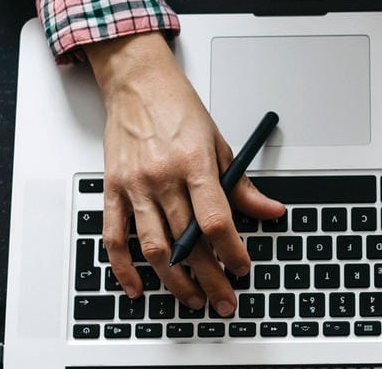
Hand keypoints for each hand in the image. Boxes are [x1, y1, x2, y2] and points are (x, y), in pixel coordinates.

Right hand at [86, 33, 285, 314]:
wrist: (136, 81)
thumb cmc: (177, 107)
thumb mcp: (219, 141)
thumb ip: (241, 184)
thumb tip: (270, 211)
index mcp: (194, 163)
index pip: (216, 220)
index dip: (232, 251)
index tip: (243, 268)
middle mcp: (163, 177)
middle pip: (188, 241)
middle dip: (211, 278)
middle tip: (225, 300)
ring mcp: (135, 186)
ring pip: (154, 248)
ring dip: (175, 281)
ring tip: (193, 299)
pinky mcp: (112, 189)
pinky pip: (114, 238)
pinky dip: (124, 268)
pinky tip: (139, 287)